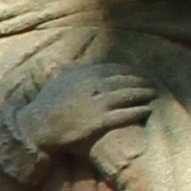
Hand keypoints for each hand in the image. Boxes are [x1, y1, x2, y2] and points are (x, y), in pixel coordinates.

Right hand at [23, 64, 155, 171]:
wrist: (37, 126)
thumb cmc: (46, 105)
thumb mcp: (58, 82)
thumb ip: (70, 72)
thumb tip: (69, 63)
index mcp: (83, 74)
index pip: (114, 68)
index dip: (130, 71)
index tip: (140, 73)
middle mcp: (92, 86)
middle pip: (124, 81)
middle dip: (141, 82)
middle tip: (152, 85)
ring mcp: (96, 104)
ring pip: (128, 96)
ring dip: (143, 95)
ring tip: (153, 95)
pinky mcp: (98, 122)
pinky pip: (124, 114)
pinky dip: (138, 111)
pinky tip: (146, 110)